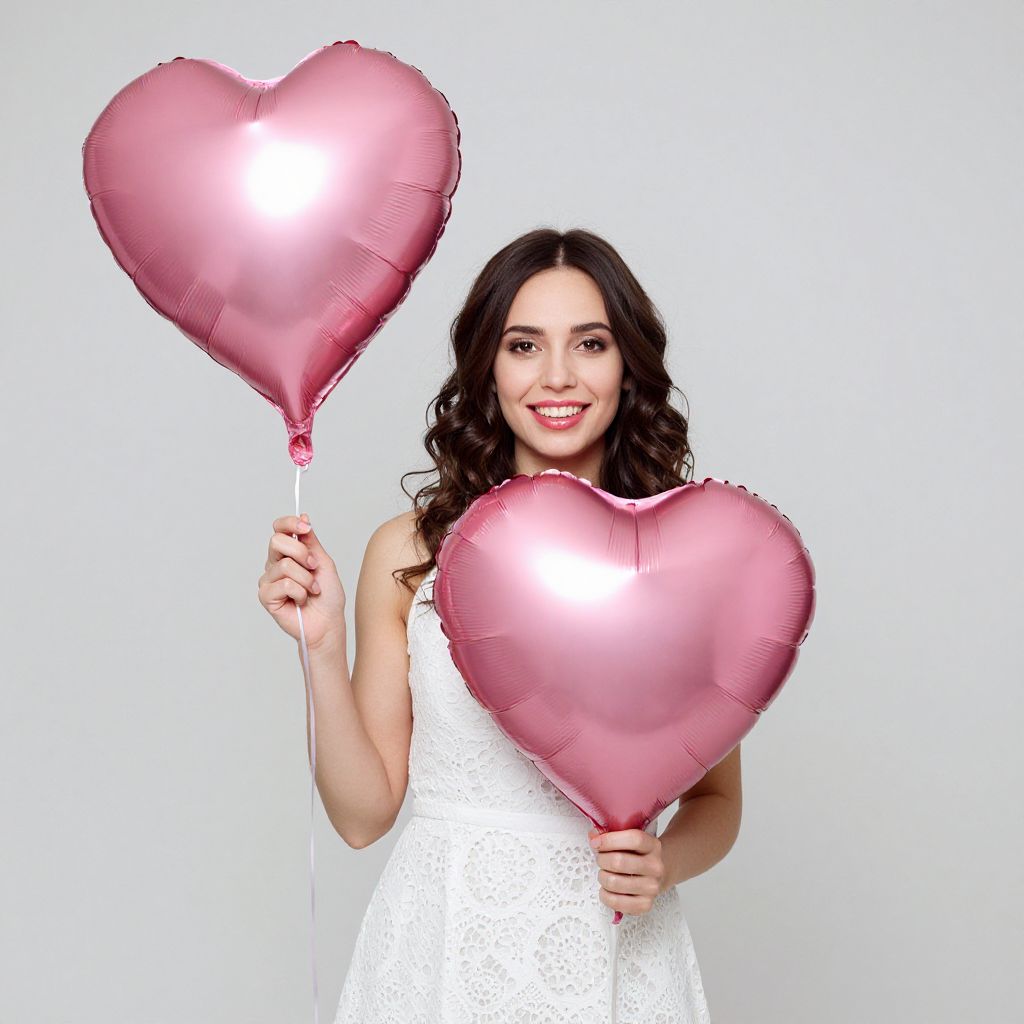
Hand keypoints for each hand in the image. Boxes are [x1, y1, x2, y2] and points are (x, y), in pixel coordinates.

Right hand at [257, 514, 344, 652]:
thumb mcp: (323, 562)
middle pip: (277, 541)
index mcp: (288, 553)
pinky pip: (284, 584)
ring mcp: (268, 580)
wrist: (328, 622)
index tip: (306, 527)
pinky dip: (300, 592)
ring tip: (312, 590)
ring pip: (285, 565)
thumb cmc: (327, 596)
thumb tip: (303, 516)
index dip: (289, 523)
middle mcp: (275, 564)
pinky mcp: (266, 596)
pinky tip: (301, 600)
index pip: (279, 529)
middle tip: (314, 568)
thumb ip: (311, 541)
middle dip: (302, 553)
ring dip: (306, 579)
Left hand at [589, 825, 665, 917]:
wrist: (655, 874)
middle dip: (602, 859)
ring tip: (605, 873)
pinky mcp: (645, 904)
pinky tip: (607, 889)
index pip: (634, 839)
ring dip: (602, 877)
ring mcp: (652, 887)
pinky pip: (615, 901)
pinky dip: (605, 895)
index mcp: (653, 845)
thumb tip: (593, 836)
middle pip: (619, 862)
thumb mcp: (629, 839)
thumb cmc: (636, 855)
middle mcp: (655, 867)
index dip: (610, 840)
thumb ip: (612, 834)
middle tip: (601, 859)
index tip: (596, 842)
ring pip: (614, 882)